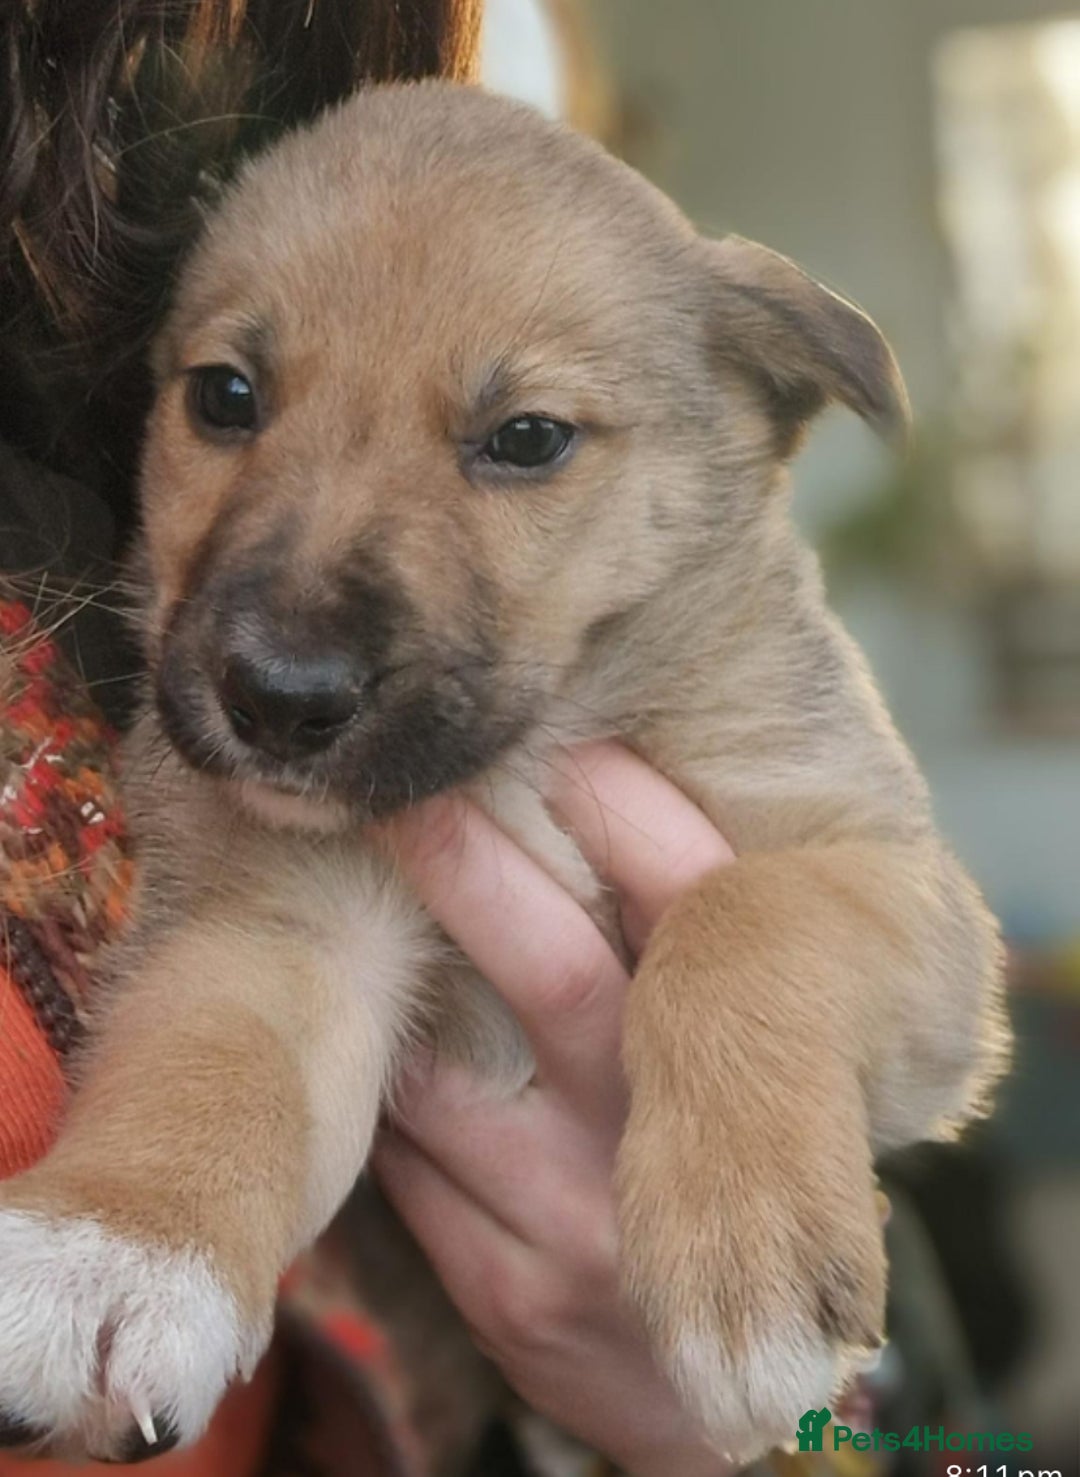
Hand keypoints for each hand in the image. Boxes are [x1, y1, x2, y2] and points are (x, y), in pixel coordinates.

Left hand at [374, 743, 736, 1476]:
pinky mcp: (512, 1297)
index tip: (565, 735)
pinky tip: (362, 1042)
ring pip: (451, 1074)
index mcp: (748, 1072)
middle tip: (405, 785)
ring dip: (401, 982)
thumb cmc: (723, 1182)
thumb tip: (603, 778)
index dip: (630, 812)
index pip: (696, 912)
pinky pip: (413, 1165)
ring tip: (354, 896)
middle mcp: (671, 1148)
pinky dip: (386, 1094)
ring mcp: (584, 1228)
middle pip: (563, 978)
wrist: (716, 1396)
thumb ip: (682, 946)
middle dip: (477, 871)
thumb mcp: (743, 1072)